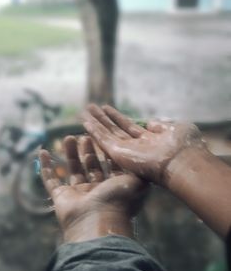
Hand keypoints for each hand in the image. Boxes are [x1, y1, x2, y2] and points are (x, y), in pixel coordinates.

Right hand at [39, 135, 146, 242]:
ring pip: (73, 170)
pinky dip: (46, 167)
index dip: (107, 151)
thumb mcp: (137, 181)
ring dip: (71, 153)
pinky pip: (50, 180)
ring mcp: (79, 195)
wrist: (98, 222)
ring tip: (69, 137)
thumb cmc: (120, 201)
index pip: (111, 165)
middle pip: (92, 166)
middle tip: (86, 136)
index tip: (104, 137)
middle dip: (89, 151)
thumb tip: (140, 156)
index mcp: (116, 188)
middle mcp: (98, 191)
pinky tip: (43, 151)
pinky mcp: (61, 197)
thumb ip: (138, 167)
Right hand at [82, 104, 206, 186]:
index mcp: (150, 142)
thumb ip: (160, 126)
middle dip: (103, 118)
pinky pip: (103, 139)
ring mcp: (127, 152)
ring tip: (85, 110)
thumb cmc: (184, 147)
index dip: (118, 118)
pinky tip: (85, 120)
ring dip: (95, 122)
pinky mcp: (119, 154)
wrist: (182, 163)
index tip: (107, 109)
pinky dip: (94, 129)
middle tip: (91, 107)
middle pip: (115, 130)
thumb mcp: (175, 129)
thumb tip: (150, 123)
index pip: (129, 128)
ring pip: (106, 134)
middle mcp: (136, 148)